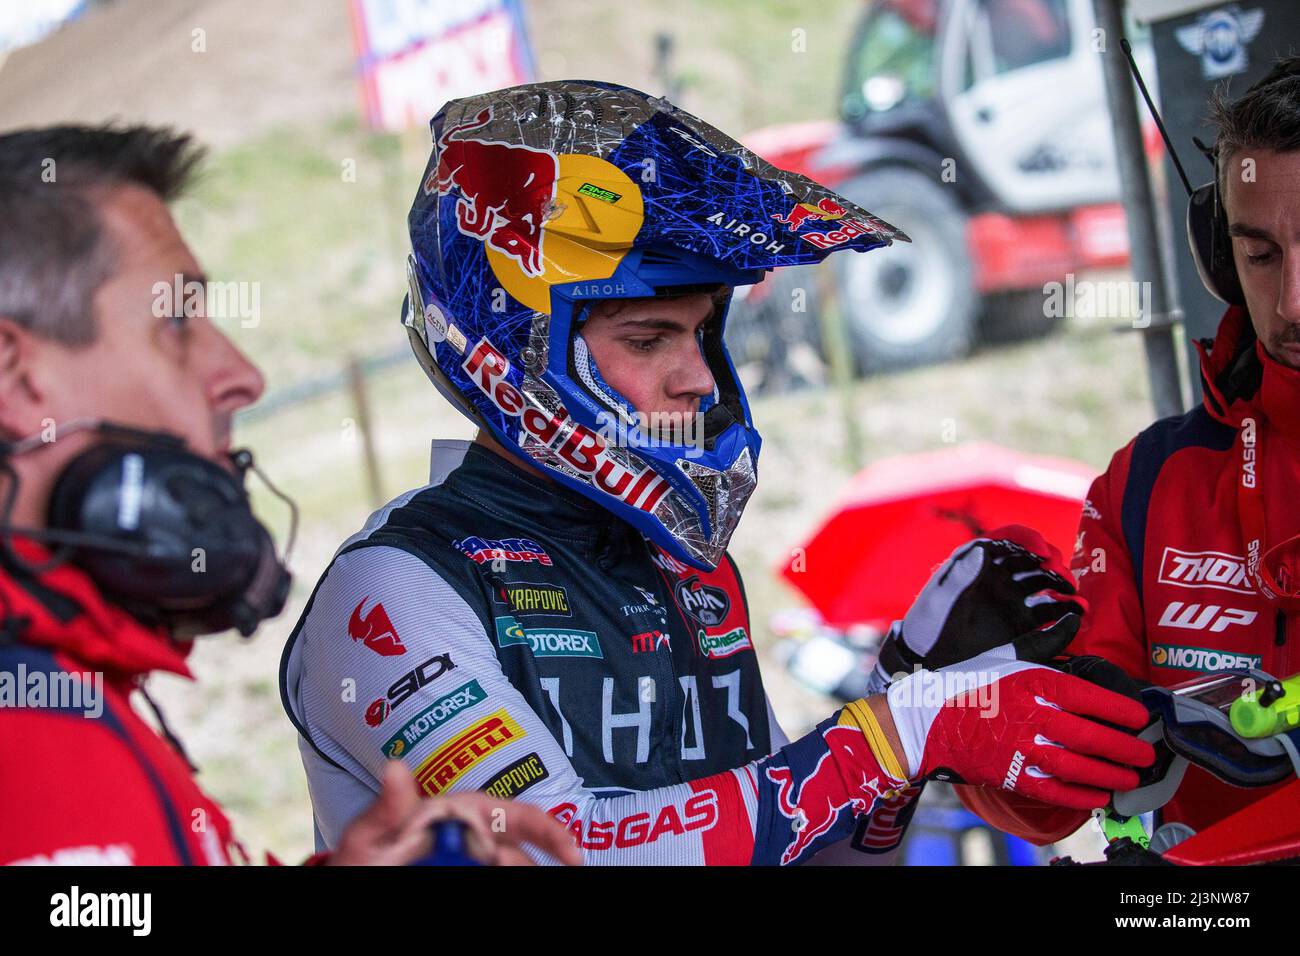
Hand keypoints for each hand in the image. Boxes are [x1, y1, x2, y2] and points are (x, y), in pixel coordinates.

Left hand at [329, 761, 581, 865]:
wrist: (355, 876)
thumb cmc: (361, 859)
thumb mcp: (369, 837)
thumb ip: (388, 809)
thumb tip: (394, 767)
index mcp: (457, 816)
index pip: (514, 816)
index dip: (548, 832)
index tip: (571, 852)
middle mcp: (472, 841)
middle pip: (521, 849)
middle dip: (542, 857)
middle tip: (568, 868)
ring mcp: (471, 862)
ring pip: (514, 868)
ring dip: (524, 871)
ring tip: (519, 874)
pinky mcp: (467, 875)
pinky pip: (499, 880)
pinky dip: (512, 881)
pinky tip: (521, 888)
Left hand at [874, 525, 1084, 681]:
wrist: (928, 661)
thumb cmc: (928, 626)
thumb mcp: (941, 600)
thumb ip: (962, 576)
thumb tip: (981, 548)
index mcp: (977, 561)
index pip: (1008, 539)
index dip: (1027, 539)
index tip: (1042, 551)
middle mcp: (999, 575)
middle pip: (1034, 558)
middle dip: (1052, 562)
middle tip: (1062, 576)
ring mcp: (1012, 597)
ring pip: (1046, 582)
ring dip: (1064, 584)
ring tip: (1075, 596)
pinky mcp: (1022, 621)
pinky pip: (1050, 610)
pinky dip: (1066, 609)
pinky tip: (1077, 613)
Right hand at [883, 654, 1154, 809]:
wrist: (922, 720)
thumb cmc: (965, 685)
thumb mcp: (1003, 656)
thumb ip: (1043, 642)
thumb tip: (1073, 619)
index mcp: (1029, 682)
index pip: (1086, 696)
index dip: (1118, 710)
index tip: (1139, 718)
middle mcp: (1027, 714)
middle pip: (1088, 735)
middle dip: (1123, 748)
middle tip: (1145, 753)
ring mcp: (1017, 747)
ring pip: (1075, 765)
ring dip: (1108, 774)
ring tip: (1129, 778)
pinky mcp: (1007, 773)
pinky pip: (1051, 789)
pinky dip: (1078, 795)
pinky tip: (1098, 796)